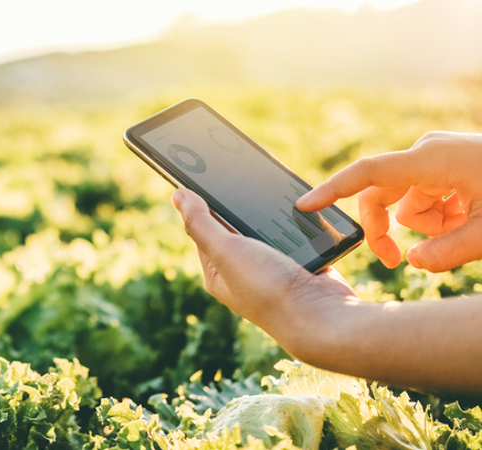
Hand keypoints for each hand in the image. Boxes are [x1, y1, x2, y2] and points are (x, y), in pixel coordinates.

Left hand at [171, 188, 355, 351]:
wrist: (322, 316)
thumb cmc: (268, 288)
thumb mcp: (225, 250)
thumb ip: (201, 223)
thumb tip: (177, 196)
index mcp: (218, 273)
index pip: (203, 231)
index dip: (204, 204)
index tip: (206, 175)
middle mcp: (242, 274)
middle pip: (236, 228)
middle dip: (240, 206)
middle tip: (240, 177)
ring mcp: (273, 270)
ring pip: (267, 230)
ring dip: (270, 215)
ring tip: (269, 191)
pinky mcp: (300, 265)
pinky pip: (294, 236)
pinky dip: (295, 223)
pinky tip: (297, 208)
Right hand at [296, 131, 481, 271]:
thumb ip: (446, 254)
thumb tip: (412, 262)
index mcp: (432, 160)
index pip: (368, 174)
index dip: (332, 191)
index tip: (303, 206)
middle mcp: (428, 152)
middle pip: (381, 196)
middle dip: (388, 230)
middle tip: (396, 263)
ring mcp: (438, 157)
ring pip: (407, 203)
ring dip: (429, 226)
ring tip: (467, 230)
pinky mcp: (447, 164)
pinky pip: (427, 198)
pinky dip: (442, 217)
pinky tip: (470, 218)